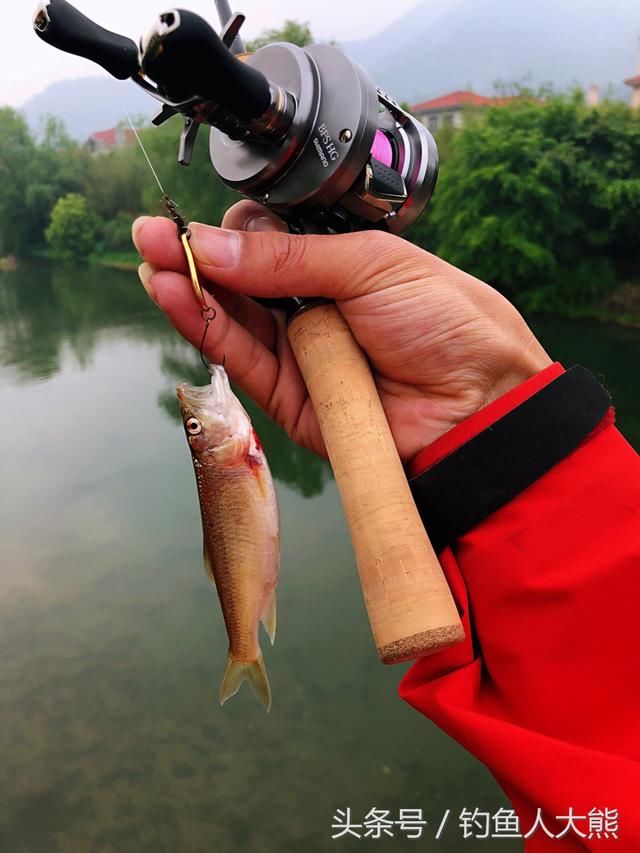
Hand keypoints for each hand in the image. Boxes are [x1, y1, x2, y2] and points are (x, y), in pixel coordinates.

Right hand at [132, 202, 550, 460]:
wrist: (478, 401)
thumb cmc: (445, 321)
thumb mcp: (369, 264)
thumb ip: (287, 258)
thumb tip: (213, 243)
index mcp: (339, 265)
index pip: (268, 241)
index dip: (235, 232)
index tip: (210, 223)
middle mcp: (313, 307)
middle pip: (239, 281)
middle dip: (194, 256)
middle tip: (149, 234)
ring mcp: (298, 353)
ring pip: (231, 319)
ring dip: (188, 289)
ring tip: (151, 259)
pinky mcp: (289, 398)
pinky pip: (240, 359)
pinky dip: (206, 328)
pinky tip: (177, 297)